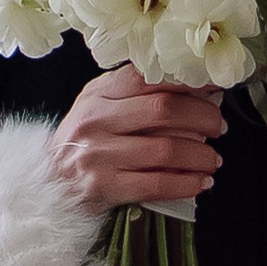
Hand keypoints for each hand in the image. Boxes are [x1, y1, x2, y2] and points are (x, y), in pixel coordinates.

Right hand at [49, 64, 226, 213]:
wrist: (48, 181)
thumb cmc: (84, 140)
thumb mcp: (98, 105)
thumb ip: (134, 92)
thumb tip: (194, 88)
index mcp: (97, 94)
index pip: (148, 78)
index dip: (187, 81)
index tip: (214, 86)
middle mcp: (96, 120)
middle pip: (164, 110)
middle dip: (202, 117)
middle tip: (218, 126)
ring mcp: (99, 155)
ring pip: (166, 150)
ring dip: (200, 155)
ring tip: (212, 158)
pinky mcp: (104, 187)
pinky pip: (157, 184)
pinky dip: (186, 183)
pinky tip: (200, 182)